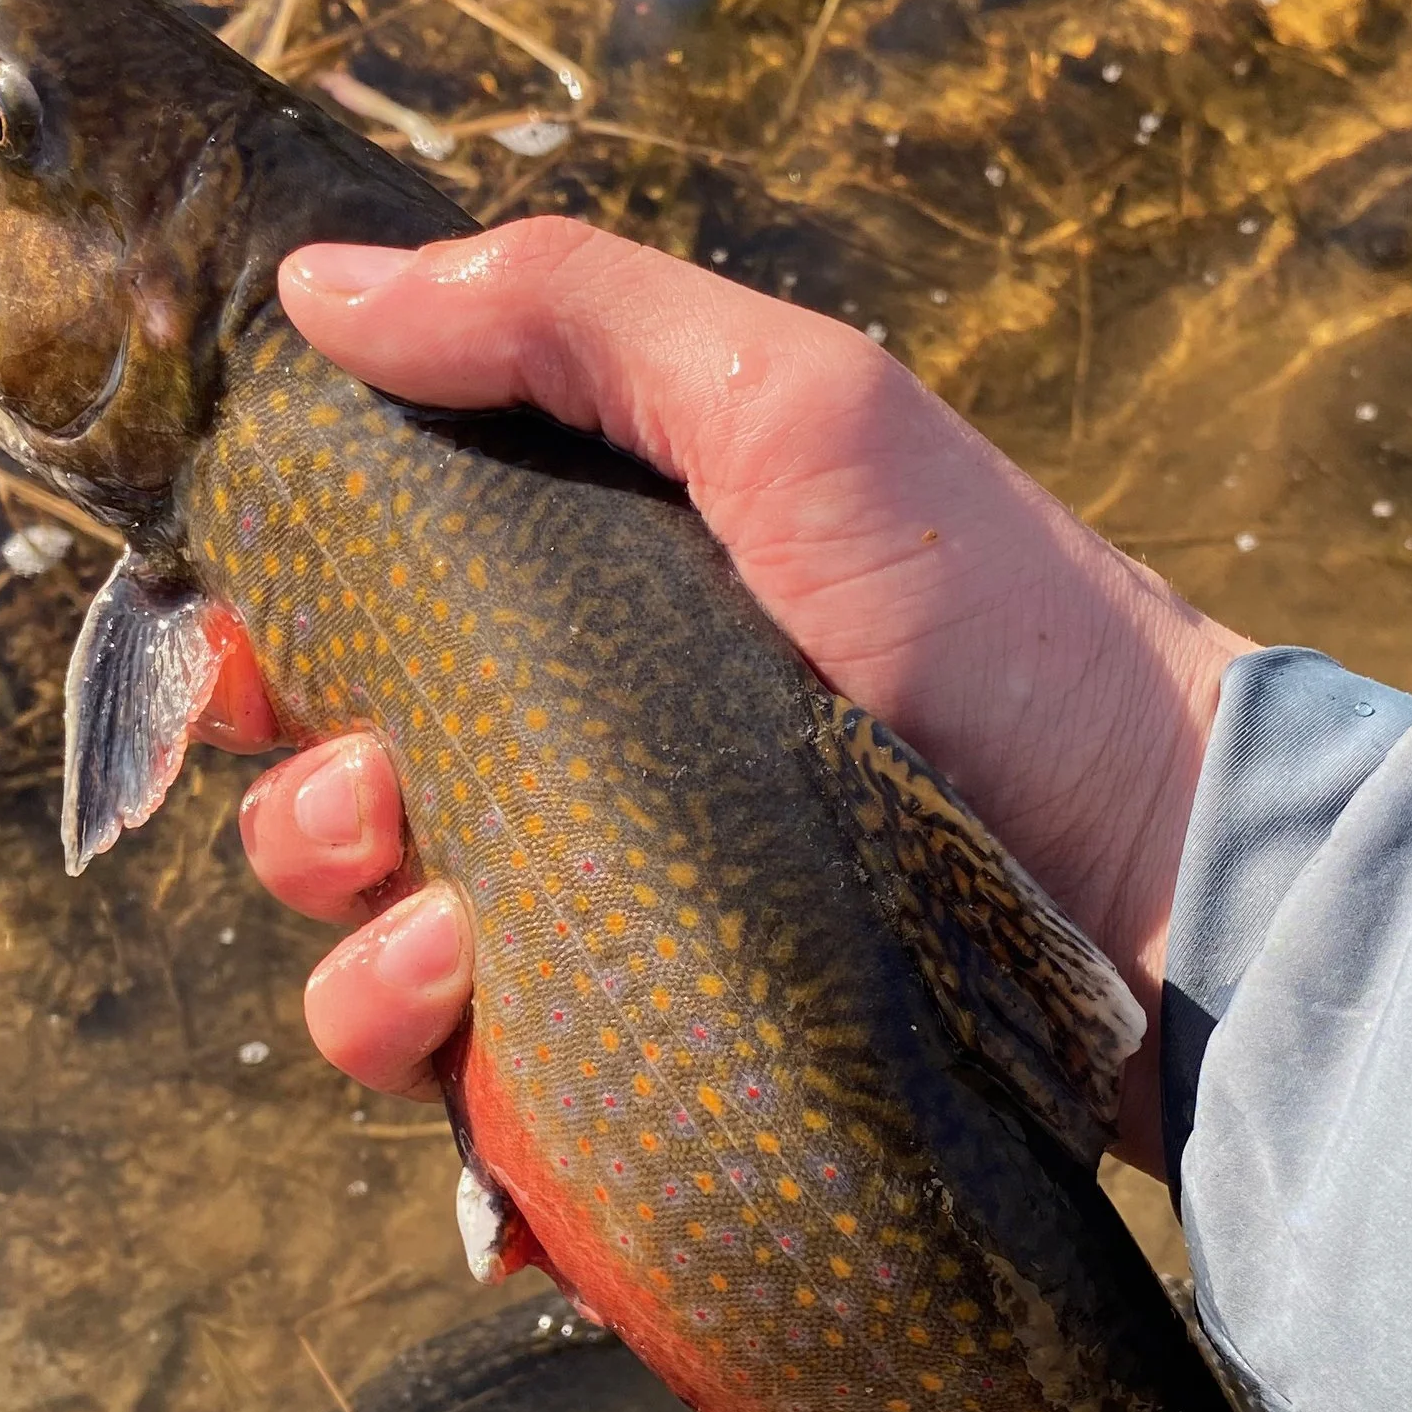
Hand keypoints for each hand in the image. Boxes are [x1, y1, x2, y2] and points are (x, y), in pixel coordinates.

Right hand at [238, 217, 1249, 1171]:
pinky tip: (489, 1116)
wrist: (1167, 866)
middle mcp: (581, 769)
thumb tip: (318, 287)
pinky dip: (460, 1123)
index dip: (260, 640)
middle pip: (338, 808)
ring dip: (361, 967)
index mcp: (582, 606)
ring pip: (389, 973)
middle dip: (301, 811)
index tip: (244, 653)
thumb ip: (567, 321)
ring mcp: (617, 933)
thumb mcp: (798, 408)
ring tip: (447, 944)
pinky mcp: (662, 1077)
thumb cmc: (997, 616)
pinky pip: (497, 1125)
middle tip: (375, 801)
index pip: (351, 628)